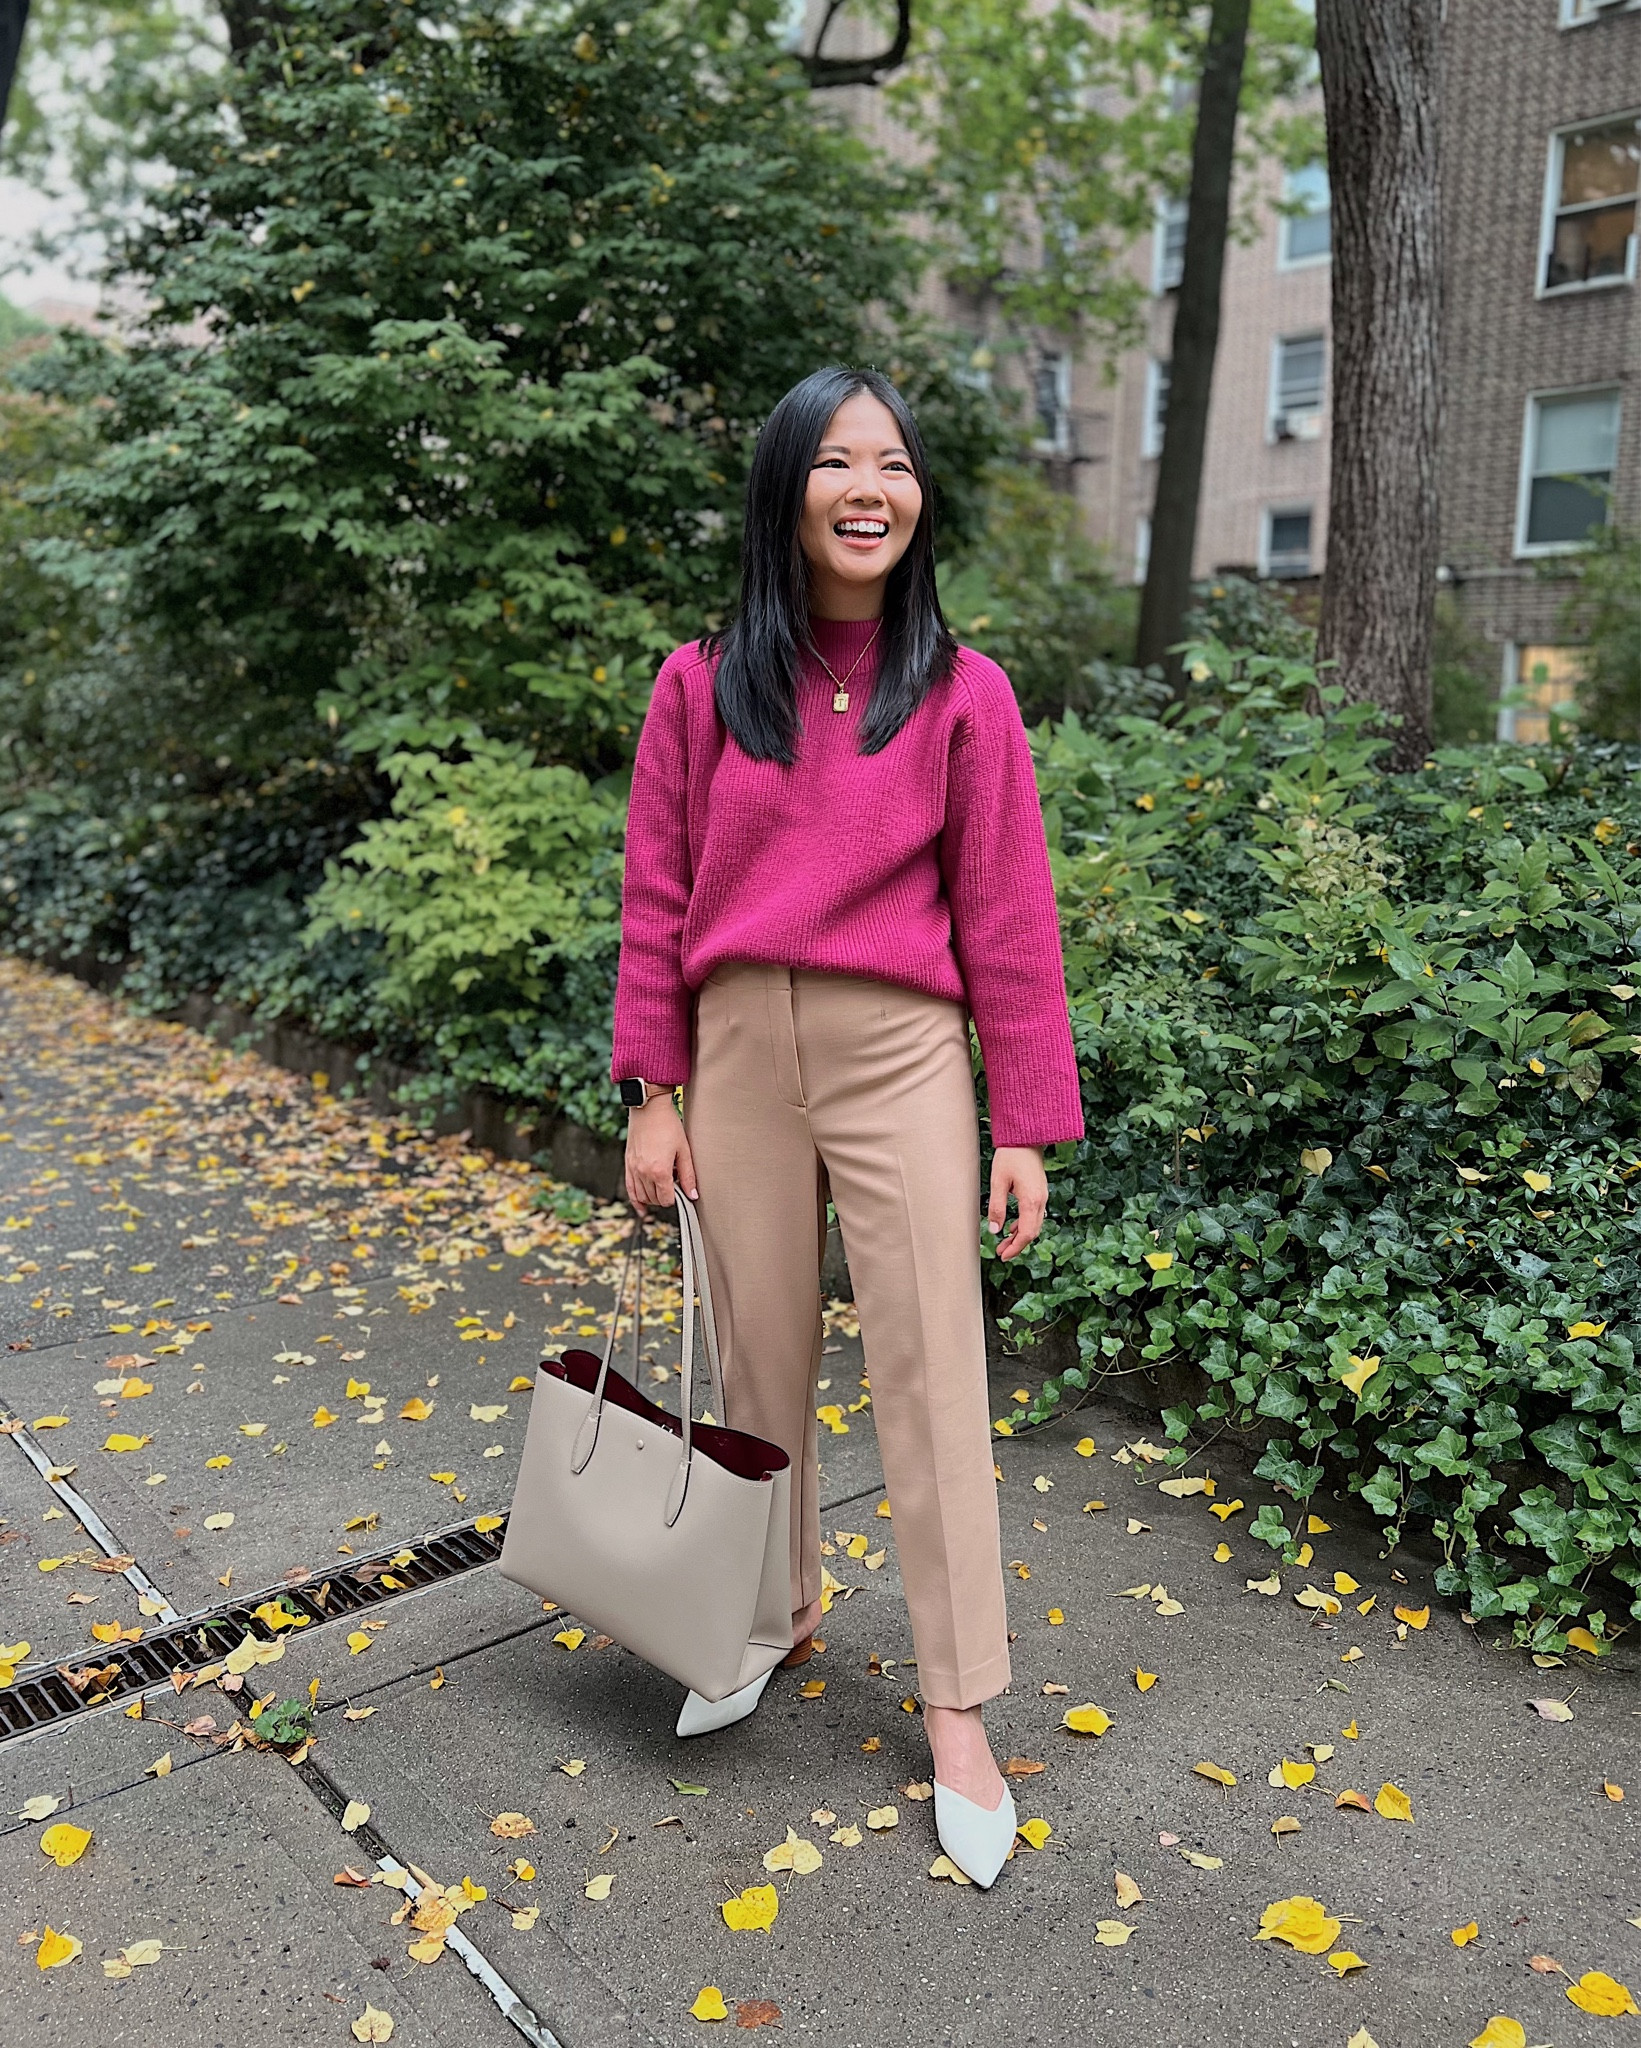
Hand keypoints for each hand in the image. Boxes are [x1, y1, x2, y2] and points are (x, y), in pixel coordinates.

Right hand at [624, 1093, 697, 1216]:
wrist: (649, 1108)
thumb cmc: (668, 1125)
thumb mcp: (684, 1150)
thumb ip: (688, 1175)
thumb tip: (693, 1195)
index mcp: (659, 1171)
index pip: (666, 1199)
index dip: (676, 1198)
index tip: (681, 1190)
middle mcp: (643, 1172)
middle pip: (654, 1199)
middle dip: (665, 1196)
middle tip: (674, 1184)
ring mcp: (633, 1169)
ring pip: (642, 1196)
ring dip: (653, 1197)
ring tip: (662, 1188)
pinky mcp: (628, 1163)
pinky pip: (629, 1188)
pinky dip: (636, 1200)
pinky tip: (642, 1208)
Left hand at [987, 1145, 1046, 1260]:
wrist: (1026, 1137)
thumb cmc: (1011, 1156)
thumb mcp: (998, 1182)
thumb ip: (997, 1207)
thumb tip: (994, 1230)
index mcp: (1031, 1200)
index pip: (1026, 1233)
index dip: (1015, 1248)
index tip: (1003, 1256)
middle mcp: (1040, 1201)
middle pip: (1032, 1232)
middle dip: (1017, 1245)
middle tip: (1001, 1253)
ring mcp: (1042, 1196)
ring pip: (1034, 1224)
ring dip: (1020, 1236)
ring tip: (1004, 1243)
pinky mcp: (1039, 1191)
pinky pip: (1034, 1215)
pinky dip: (1023, 1224)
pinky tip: (1011, 1227)